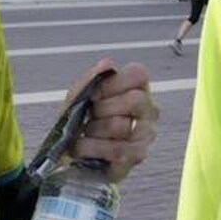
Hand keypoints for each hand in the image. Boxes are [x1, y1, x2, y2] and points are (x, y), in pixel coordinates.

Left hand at [67, 60, 158, 183]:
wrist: (71, 153)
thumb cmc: (81, 120)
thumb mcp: (78, 96)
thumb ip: (91, 79)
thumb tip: (107, 64)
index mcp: (137, 88)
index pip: (139, 74)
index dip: (112, 83)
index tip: (94, 95)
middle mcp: (149, 109)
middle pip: (135, 99)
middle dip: (103, 108)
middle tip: (90, 116)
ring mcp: (147, 133)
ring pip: (121, 125)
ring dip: (94, 130)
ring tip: (86, 133)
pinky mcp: (138, 155)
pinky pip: (116, 149)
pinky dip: (92, 148)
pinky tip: (82, 148)